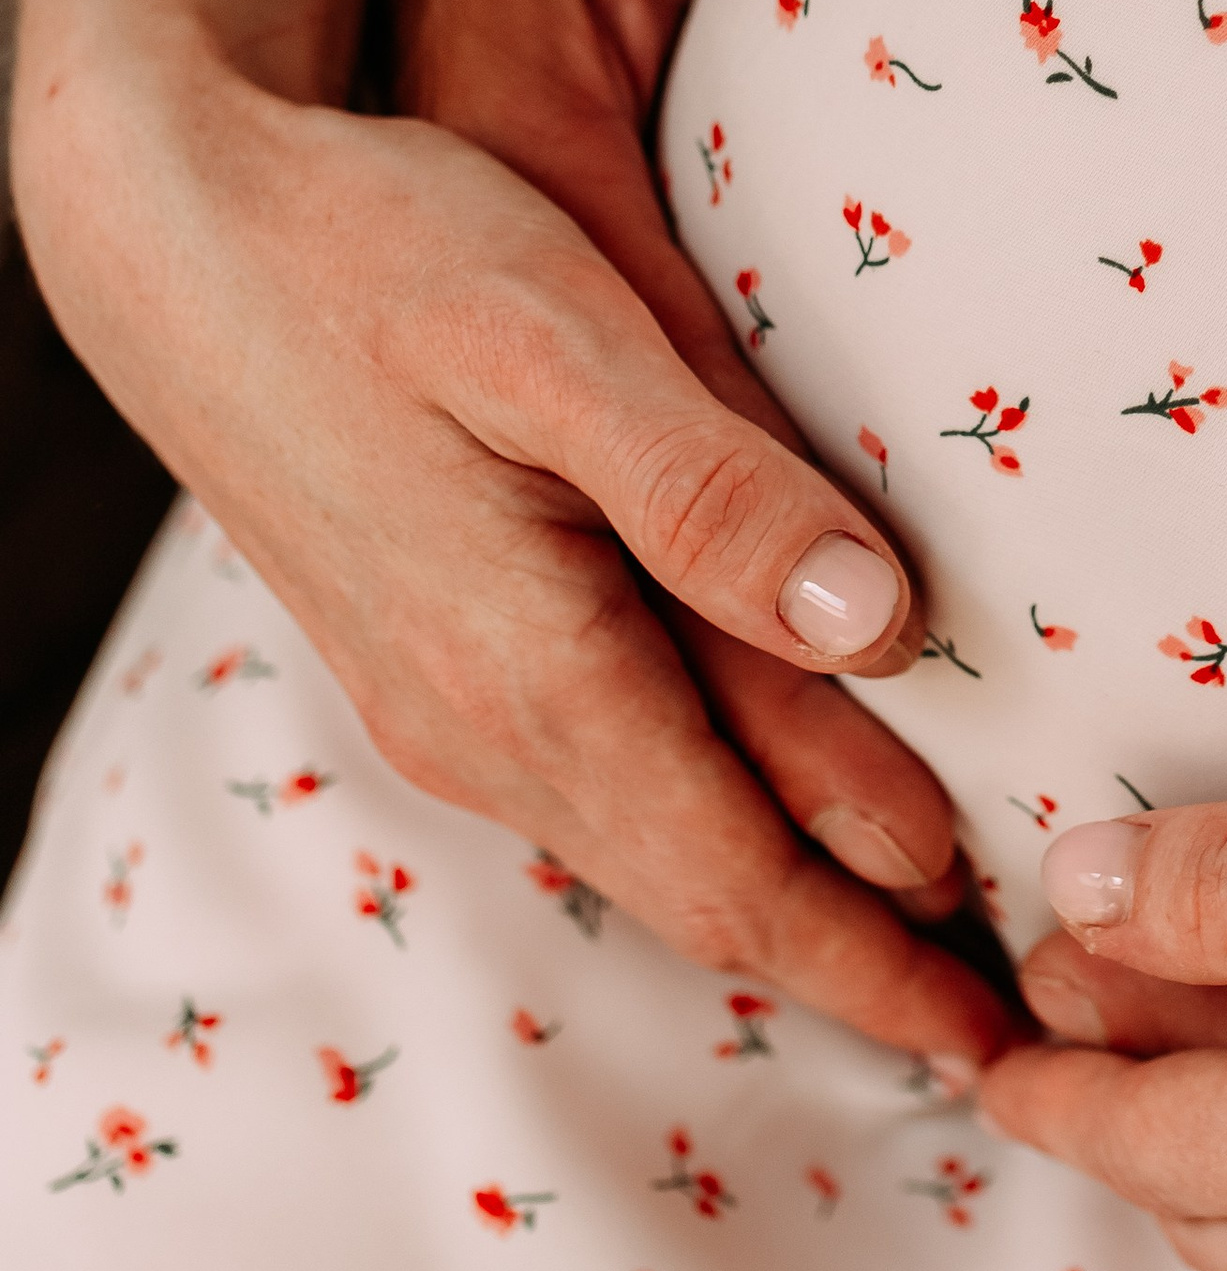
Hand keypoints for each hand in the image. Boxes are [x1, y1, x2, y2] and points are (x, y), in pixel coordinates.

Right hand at [21, 0, 1019, 1077]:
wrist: (174, 231)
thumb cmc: (372, 253)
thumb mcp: (560, 341)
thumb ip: (713, 491)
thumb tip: (874, 627)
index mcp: (530, 674)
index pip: (741, 882)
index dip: (881, 968)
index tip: (1001, 1039)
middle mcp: (480, 725)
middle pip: (703, 893)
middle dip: (858, 968)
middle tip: (1008, 1020)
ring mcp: (445, 699)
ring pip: (652, 844)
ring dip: (789, 900)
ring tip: (928, 931)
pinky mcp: (433, 649)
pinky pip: (603, 782)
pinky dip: (714, 823)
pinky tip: (776, 801)